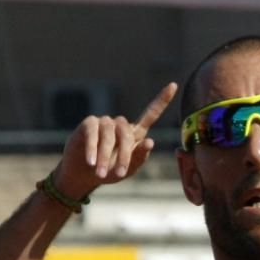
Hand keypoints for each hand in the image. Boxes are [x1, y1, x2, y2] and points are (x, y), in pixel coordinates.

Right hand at [54, 82, 177, 197]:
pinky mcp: (89, 124)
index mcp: (135, 134)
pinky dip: (92, 149)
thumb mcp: (128, 169)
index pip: (150, 114)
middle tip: (119, 174)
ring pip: (109, 135)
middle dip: (124, 156)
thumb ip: (139, 157)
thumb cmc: (110, 172)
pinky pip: (93, 134)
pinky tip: (91, 162)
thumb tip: (150, 141)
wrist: (86, 175)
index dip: (162, 100)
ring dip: (105, 156)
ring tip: (101, 173)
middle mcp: (120, 125)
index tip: (174, 85)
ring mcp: (104, 122)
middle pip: (126, 134)